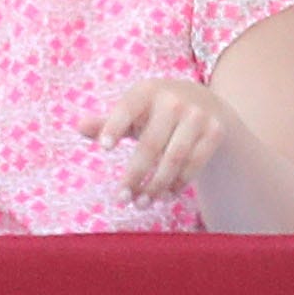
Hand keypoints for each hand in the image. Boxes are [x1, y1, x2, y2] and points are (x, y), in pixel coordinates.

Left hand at [97, 74, 240, 202]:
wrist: (208, 103)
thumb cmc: (156, 111)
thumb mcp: (133, 111)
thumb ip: (107, 121)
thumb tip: (79, 126)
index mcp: (147, 91)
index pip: (126, 109)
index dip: (114, 126)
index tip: (103, 149)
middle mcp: (174, 100)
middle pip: (150, 144)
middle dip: (135, 175)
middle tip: (121, 199)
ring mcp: (197, 116)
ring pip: (174, 159)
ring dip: (156, 185)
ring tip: (141, 203)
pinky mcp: (215, 132)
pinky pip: (194, 164)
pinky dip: (178, 184)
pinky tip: (164, 196)